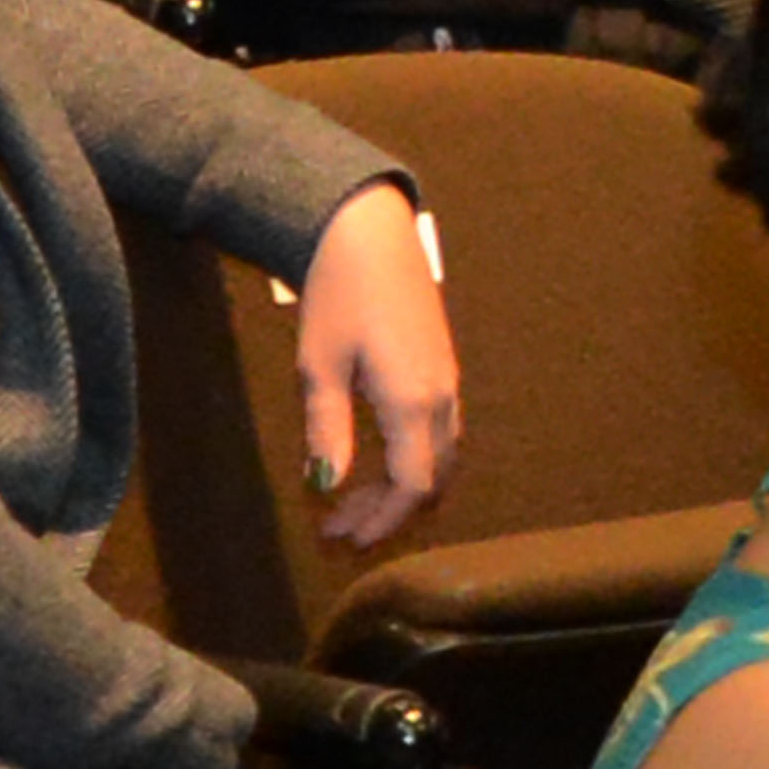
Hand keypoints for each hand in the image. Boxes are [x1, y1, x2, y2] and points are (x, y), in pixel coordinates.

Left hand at [291, 182, 461, 545]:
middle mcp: (442, 397)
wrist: (368, 231)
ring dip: (401, 488)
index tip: (341, 538)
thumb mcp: (320, 366)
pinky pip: (439, 433)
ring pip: (440, 458)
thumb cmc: (338, 293)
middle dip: (387, 513)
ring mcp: (448, 381)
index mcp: (413, 402)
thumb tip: (325, 486)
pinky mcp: (442, 367)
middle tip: (337, 526)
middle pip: (432, 481)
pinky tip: (374, 456)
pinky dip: (411, 460)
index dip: (380, 522)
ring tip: (351, 498)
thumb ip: (327, 430)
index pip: (411, 487)